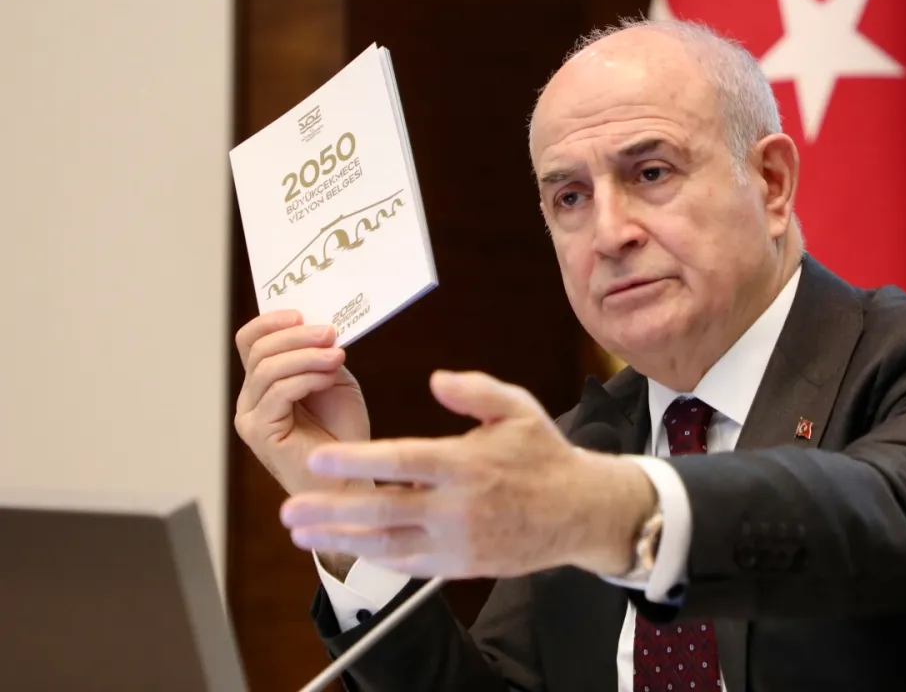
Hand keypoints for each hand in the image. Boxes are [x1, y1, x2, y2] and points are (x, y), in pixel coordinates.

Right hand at [233, 310, 371, 495]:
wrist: (351, 476)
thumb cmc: (342, 431)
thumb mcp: (334, 381)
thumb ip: (319, 355)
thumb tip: (319, 326)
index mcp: (263, 383)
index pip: (250, 341)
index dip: (270, 322)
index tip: (302, 313)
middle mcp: (250, 399)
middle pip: (258, 351)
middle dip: (296, 336)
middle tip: (330, 332)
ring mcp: (251, 417)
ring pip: (267, 369)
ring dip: (305, 356)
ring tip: (336, 355)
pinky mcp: (260, 433)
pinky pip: (278, 393)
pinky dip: (306, 378)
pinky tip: (329, 377)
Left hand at [278, 370, 656, 578]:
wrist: (579, 512)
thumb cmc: (544, 454)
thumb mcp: (518, 408)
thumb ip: (475, 390)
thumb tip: (436, 378)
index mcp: (467, 464)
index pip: (403, 461)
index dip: (358, 460)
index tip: (319, 457)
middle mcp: (459, 507)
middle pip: (384, 510)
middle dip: (332, 510)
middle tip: (288, 508)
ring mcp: (458, 541)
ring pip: (389, 543)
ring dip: (341, 539)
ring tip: (300, 532)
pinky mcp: (461, 565)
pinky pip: (409, 564)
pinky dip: (375, 557)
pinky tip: (347, 548)